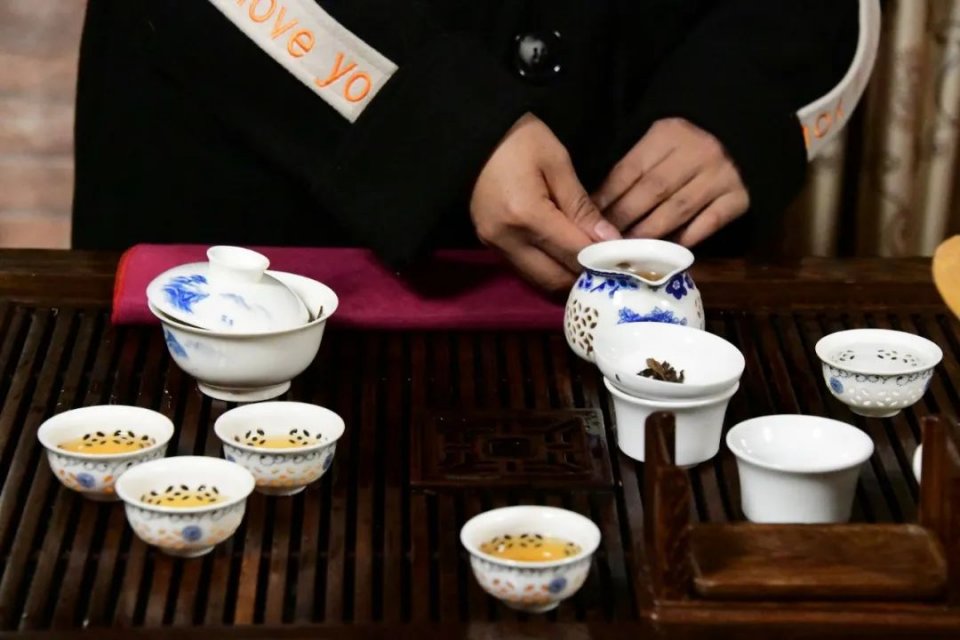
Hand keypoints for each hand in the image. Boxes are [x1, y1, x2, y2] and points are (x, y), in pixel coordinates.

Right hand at [470, 113, 619, 292]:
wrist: (470, 133)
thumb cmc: (519, 138)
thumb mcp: (557, 163)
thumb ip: (582, 206)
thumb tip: (610, 240)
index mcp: (527, 215)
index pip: (574, 252)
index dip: (603, 261)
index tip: (626, 260)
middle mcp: (507, 238)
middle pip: (555, 277)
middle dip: (585, 277)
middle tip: (610, 267)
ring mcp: (494, 244)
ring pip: (538, 280)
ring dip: (565, 277)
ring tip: (590, 265)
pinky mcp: (488, 243)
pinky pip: (524, 268)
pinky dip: (547, 268)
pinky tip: (564, 257)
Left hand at [593, 118, 748, 245]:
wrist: (749, 125)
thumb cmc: (693, 134)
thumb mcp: (662, 135)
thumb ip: (637, 162)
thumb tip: (602, 200)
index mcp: (668, 135)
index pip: (630, 170)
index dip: (607, 197)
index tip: (590, 218)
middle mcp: (695, 154)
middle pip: (651, 191)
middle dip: (623, 219)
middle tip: (603, 241)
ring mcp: (720, 176)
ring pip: (677, 210)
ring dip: (649, 233)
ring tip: (628, 251)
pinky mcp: (740, 196)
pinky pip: (709, 223)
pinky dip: (687, 238)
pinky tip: (667, 251)